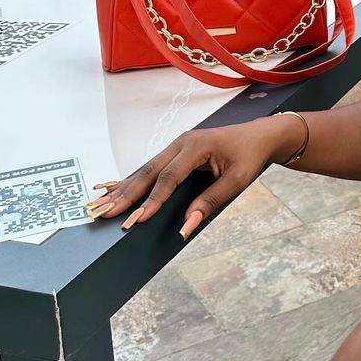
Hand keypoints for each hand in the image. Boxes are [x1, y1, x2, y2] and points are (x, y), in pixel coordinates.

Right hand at [86, 115, 302, 239]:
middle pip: (149, 172)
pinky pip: (152, 168)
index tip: (136, 220)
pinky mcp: (177, 151)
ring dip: (124, 189)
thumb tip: (186, 225)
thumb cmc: (250, 155)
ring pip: (146, 169)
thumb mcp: (237, 180)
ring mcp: (177, 145)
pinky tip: (116, 191)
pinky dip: (133, 181)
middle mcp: (181, 143)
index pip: (169, 178)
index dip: (152, 200)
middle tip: (104, 214)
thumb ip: (210, 201)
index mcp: (196, 146)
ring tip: (101, 205)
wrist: (260, 136)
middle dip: (126, 195)